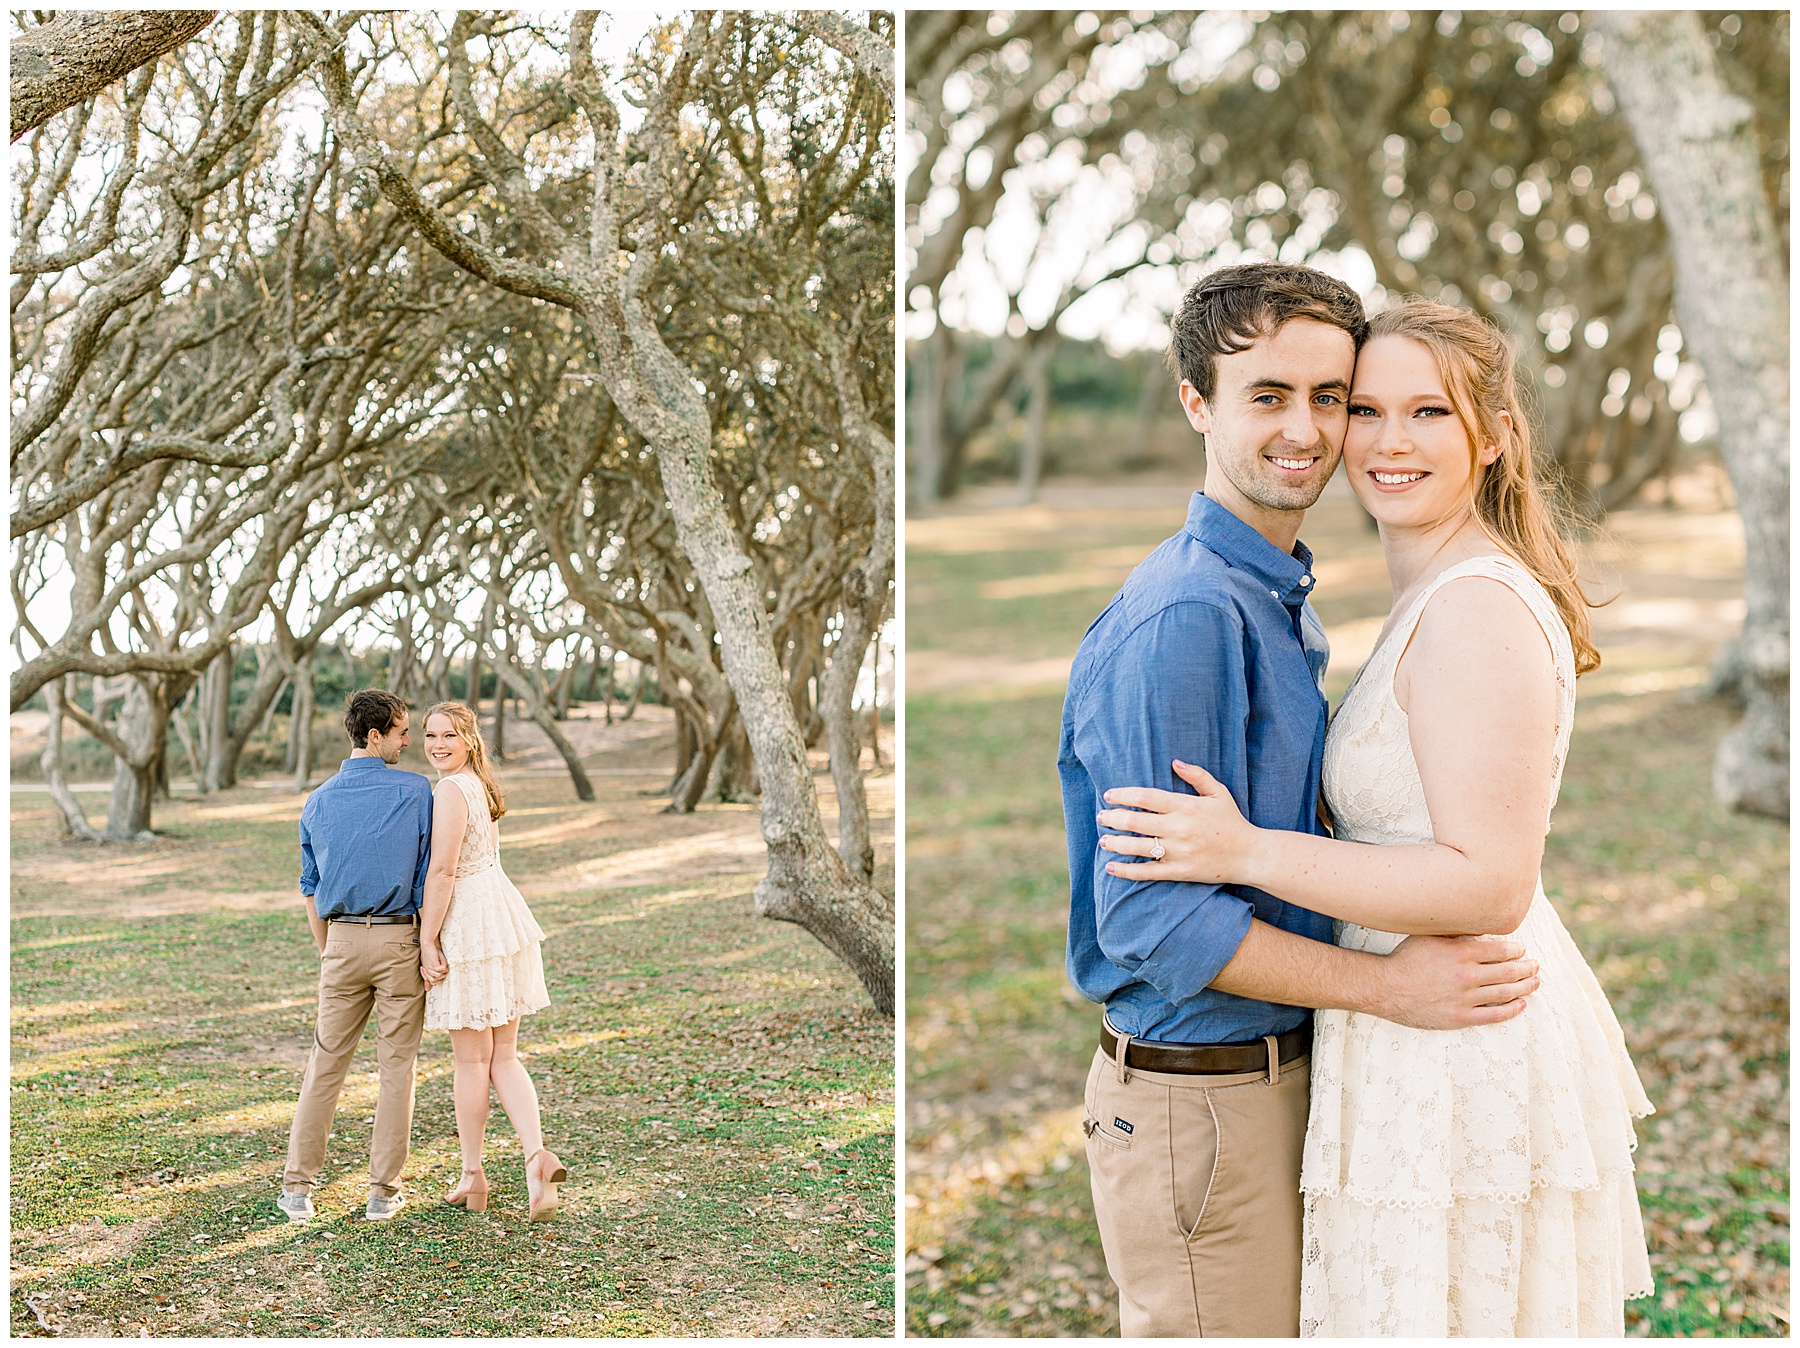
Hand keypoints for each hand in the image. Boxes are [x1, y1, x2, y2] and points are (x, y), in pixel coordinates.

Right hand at [420, 942, 447, 986]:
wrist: (430, 946)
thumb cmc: (428, 956)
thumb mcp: (427, 968)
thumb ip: (428, 979)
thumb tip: (426, 989)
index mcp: (439, 973)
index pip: (435, 982)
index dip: (427, 978)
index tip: (423, 970)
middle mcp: (442, 971)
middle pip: (436, 980)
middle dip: (428, 975)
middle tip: (424, 968)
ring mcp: (443, 967)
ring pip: (438, 976)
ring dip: (430, 972)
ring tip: (426, 966)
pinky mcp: (444, 963)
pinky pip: (442, 969)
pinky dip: (435, 968)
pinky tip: (431, 964)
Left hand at [1096, 760, 1257, 884]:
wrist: (1250, 855)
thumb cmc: (1232, 822)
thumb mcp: (1218, 793)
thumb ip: (1197, 776)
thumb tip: (1174, 762)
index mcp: (1185, 807)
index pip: (1146, 798)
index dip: (1123, 795)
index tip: (1109, 795)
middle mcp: (1178, 828)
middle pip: (1135, 821)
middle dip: (1113, 818)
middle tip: (1101, 816)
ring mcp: (1177, 852)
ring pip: (1137, 847)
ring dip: (1115, 843)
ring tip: (1103, 839)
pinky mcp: (1178, 871)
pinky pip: (1147, 872)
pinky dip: (1126, 871)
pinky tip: (1111, 867)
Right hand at [1372, 935, 1539, 1029]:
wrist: (1385, 987)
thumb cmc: (1406, 958)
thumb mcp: (1430, 936)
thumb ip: (1456, 931)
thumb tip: (1481, 926)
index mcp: (1461, 951)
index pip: (1502, 950)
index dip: (1517, 950)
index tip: (1522, 950)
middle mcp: (1467, 974)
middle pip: (1510, 971)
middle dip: (1527, 968)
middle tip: (1535, 966)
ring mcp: (1465, 998)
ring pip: (1506, 993)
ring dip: (1525, 987)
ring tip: (1534, 982)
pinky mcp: (1460, 1017)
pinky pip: (1495, 1015)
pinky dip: (1512, 1009)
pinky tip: (1521, 1003)